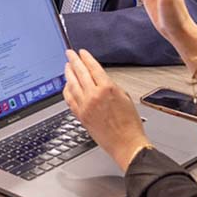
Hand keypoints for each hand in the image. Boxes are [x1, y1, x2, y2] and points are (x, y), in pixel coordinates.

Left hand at [63, 49, 150, 170]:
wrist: (126, 143)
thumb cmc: (129, 124)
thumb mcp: (125, 97)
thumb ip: (110, 86)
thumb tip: (99, 80)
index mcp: (107, 89)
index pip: (93, 67)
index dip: (86, 58)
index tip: (81, 52)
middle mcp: (94, 96)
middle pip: (80, 73)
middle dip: (73, 61)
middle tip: (69, 54)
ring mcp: (85, 106)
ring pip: (72, 84)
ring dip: (68, 74)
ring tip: (66, 66)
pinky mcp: (80, 116)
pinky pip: (69, 99)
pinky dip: (66, 90)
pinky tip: (66, 85)